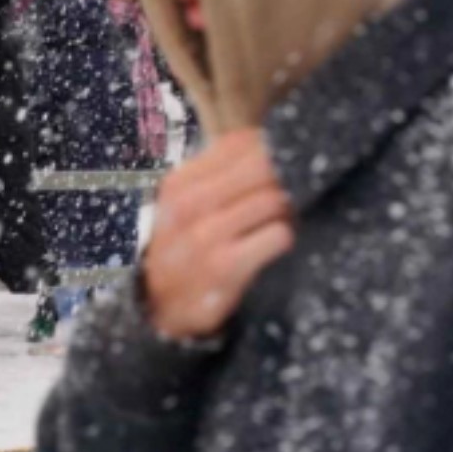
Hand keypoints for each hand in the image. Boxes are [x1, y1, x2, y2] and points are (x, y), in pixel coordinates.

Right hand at [141, 129, 293, 340]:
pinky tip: (275, 244)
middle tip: (294, 189)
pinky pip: (278, 236)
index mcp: (179, 182)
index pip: (238, 143)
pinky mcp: (226, 266)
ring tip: (283, 218)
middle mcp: (188, 204)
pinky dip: (285, 237)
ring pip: (273, 199)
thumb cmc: (181, 250)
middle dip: (284, 176)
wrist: (159, 309)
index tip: (281, 161)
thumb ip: (217, 174)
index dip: (269, 148)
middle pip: (261, 166)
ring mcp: (206, 235)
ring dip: (288, 208)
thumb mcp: (184, 207)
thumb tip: (266, 142)